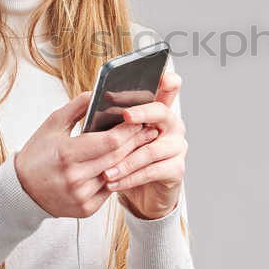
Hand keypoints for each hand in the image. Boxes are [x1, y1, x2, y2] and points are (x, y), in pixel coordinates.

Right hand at [14, 91, 159, 217]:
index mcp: (67, 154)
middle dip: (137, 142)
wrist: (22, 189)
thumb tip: (98, 92)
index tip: (141, 119)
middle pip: (118, 157)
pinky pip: (111, 190)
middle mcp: (75, 177)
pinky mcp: (86, 209)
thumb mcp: (52, 124)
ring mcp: (81, 196)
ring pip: (118, 174)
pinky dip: (119, 176)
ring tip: (144, 145)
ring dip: (132, 159)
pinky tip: (128, 165)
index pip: (111, 141)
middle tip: (151, 130)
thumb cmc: (38, 153)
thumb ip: (76, 107)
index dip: (129, 130)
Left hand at [103, 72, 187, 219]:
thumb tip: (91, 100)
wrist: (141, 192)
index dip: (167, 81)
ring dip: (126, 160)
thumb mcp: (117, 135)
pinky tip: (113, 182)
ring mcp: (177, 147)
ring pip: (152, 149)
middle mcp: (172, 125)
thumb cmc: (126, 158)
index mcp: (159, 111)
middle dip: (142, 113)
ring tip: (105, 169)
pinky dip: (130, 178)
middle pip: (161, 112)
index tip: (161, 77)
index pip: (168, 88)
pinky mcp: (176, 169)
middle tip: (125, 116)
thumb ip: (111, 118)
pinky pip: (152, 171)